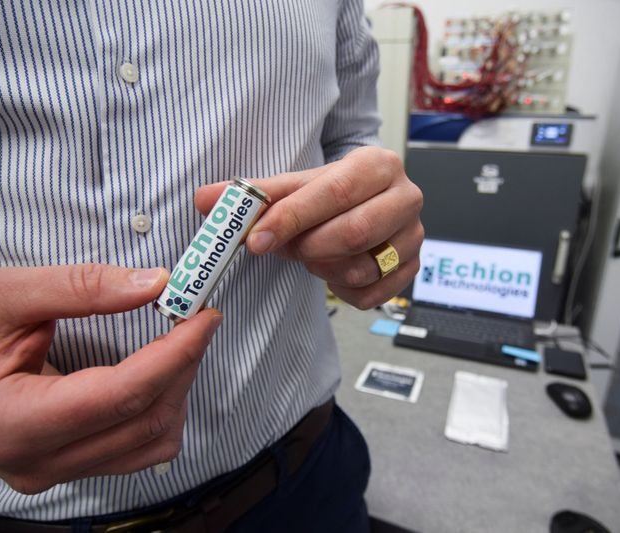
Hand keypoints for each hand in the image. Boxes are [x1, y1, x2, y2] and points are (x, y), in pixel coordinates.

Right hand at [0, 264, 222, 493]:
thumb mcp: (4, 295)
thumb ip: (79, 287)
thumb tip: (153, 284)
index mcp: (10, 423)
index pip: (117, 396)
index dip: (172, 356)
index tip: (204, 319)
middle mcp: (35, 463)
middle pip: (142, 421)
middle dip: (183, 366)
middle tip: (198, 320)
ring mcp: (53, 474)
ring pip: (150, 443)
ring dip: (178, 391)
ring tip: (179, 345)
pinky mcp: (69, 469)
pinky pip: (138, 451)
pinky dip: (161, 411)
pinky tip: (158, 376)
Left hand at [195, 147, 423, 308]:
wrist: (367, 203)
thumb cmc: (329, 194)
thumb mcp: (294, 187)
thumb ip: (252, 194)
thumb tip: (205, 199)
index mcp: (378, 164)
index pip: (333, 192)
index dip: (290, 218)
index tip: (255, 239)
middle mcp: (407, 197)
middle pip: (353, 233)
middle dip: (308, 247)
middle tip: (287, 248)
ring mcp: (414, 236)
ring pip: (362, 268)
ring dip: (323, 268)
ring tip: (313, 253)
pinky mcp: (413, 270)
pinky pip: (370, 294)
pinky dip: (341, 289)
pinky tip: (333, 270)